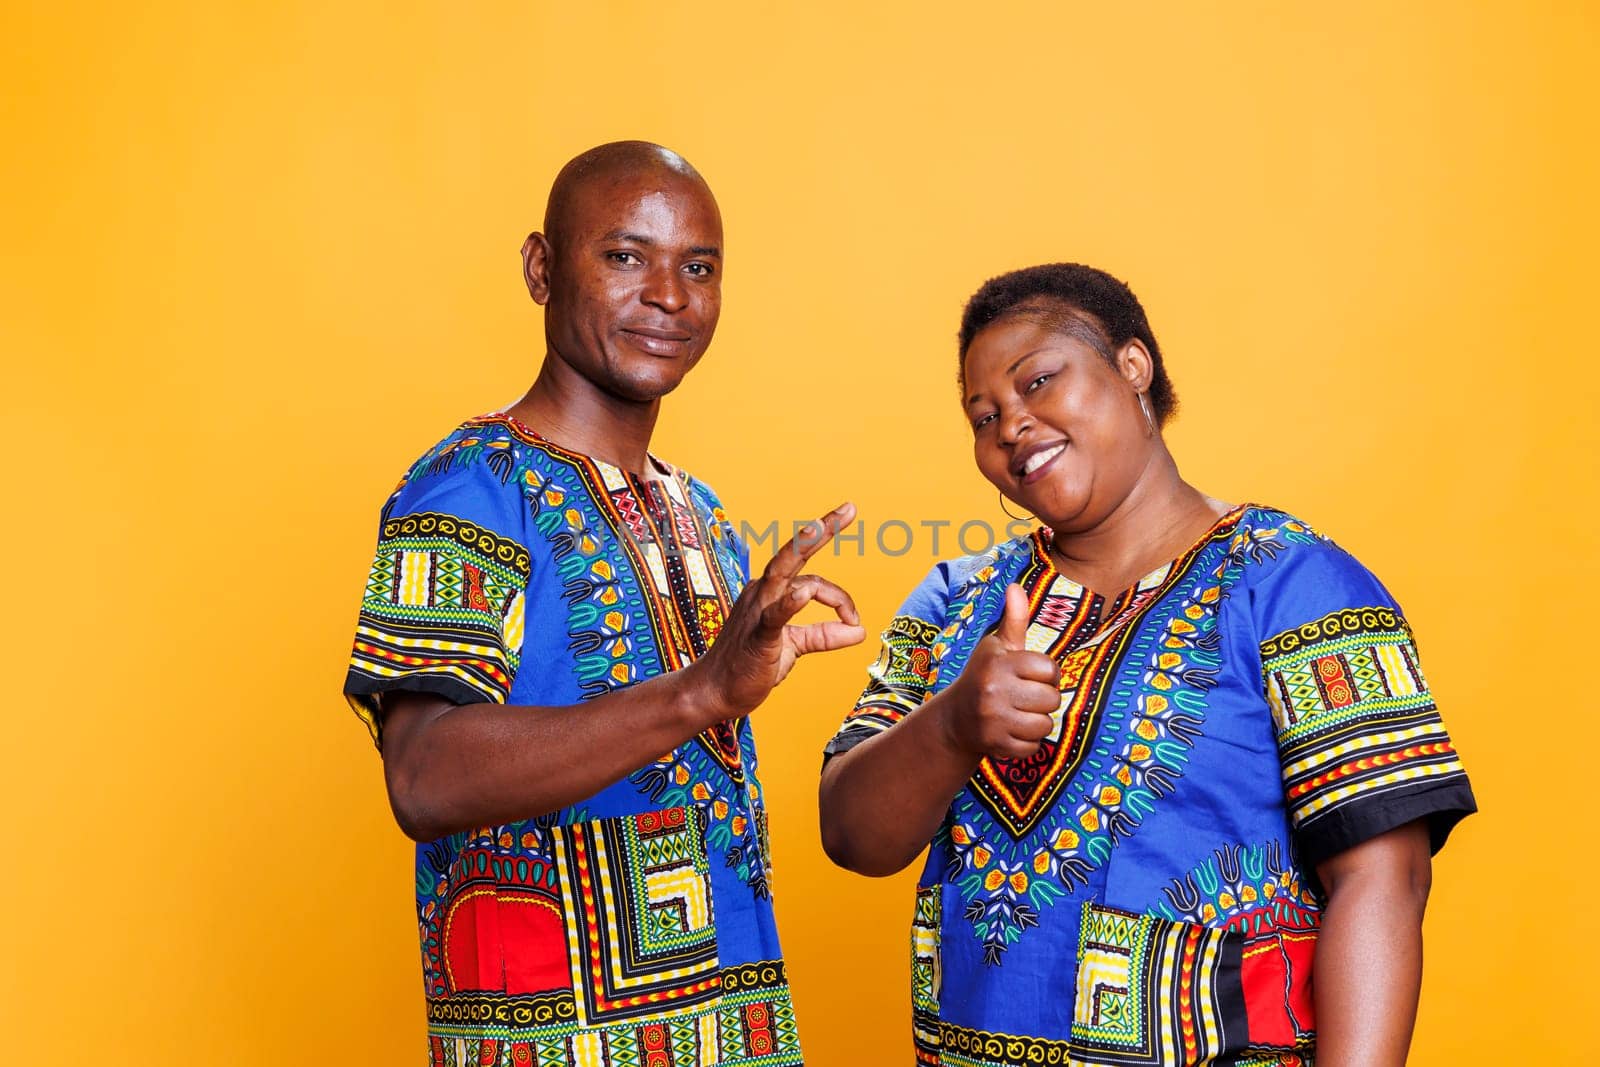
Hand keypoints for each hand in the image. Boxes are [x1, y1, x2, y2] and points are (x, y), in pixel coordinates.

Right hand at [689, 502, 865, 719]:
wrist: (715, 692)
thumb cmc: (751, 665)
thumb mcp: (794, 646)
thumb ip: (824, 635)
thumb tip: (860, 631)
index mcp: (770, 592)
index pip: (814, 582)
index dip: (840, 600)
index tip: (854, 621)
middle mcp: (762, 592)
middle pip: (794, 555)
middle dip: (822, 529)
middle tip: (850, 507)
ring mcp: (757, 610)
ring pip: (783, 571)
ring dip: (805, 546)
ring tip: (825, 524)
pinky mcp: (757, 635)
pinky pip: (773, 614)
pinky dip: (789, 603)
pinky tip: (803, 593)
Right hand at [939, 583, 1059, 758]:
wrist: (954, 720)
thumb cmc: (984, 677)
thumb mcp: (996, 647)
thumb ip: (1013, 619)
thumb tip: (1015, 586)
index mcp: (997, 662)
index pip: (1049, 669)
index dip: (1046, 674)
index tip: (1031, 676)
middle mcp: (993, 689)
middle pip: (1051, 699)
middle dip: (1043, 700)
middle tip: (1024, 698)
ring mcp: (993, 719)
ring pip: (1045, 725)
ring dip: (1037, 722)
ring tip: (1019, 715)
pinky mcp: (995, 745)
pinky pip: (1033, 747)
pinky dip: (1027, 743)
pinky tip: (1011, 732)